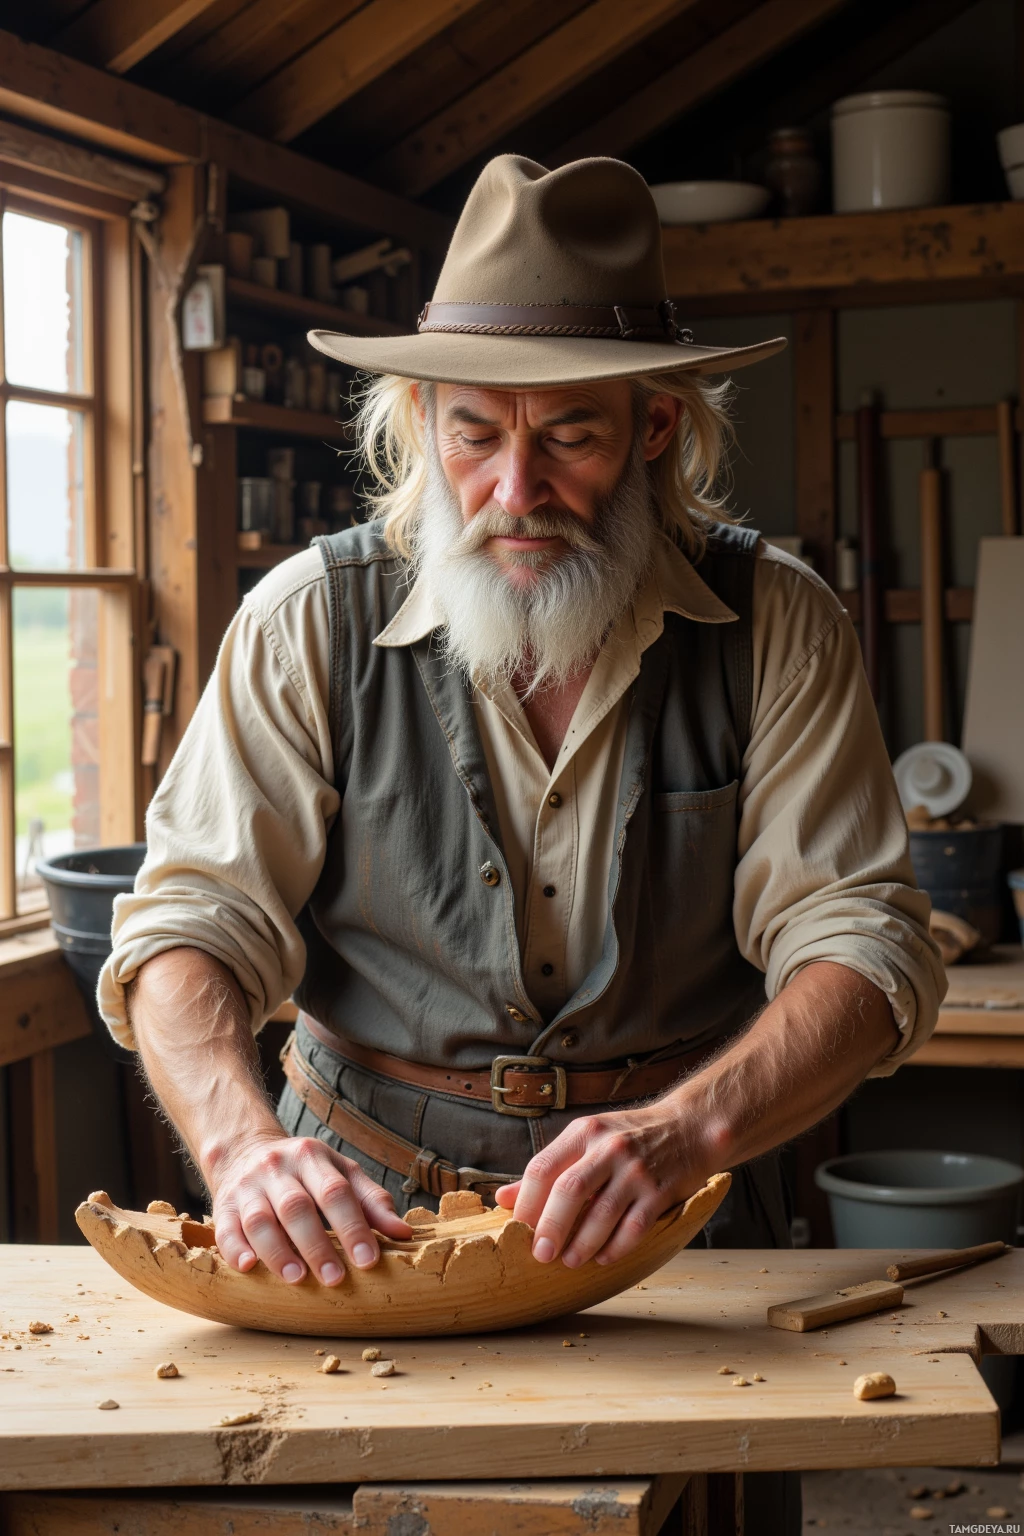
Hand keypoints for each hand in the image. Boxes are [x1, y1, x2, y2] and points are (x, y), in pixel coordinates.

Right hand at [207, 1132, 411, 1285]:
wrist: (245, 1149)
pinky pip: (225, 1229)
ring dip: (278, 1251)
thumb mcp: (340, 1173)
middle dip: (316, 1244)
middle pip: (297, 1206)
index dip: (353, 1226)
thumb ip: (371, 1202)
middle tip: (335, 1278)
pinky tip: (248, 1268)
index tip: (368, 1260)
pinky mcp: (222, 1207)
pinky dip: (235, 1249)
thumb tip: (404, 1234)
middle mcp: (277, 1168)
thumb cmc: (305, 1172)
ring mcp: (247, 1187)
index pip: (335, 1191)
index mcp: (312, 1157)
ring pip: (260, 1219)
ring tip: (296, 1279)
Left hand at [494, 1095, 706, 1267]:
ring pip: (602, 1213)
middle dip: (551, 1227)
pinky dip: (615, 1247)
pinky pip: (633, 1227)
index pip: (543, 1167)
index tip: (518, 1229)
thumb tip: (502, 1199)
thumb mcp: (587, 1140)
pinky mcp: (660, 1192)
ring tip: (569, 1260)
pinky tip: (603, 1257)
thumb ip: (549, 1168)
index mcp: (584, 1132)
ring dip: (582, 1244)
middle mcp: (609, 1148)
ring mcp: (636, 1170)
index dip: (526, 1203)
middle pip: (570, 1190)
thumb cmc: (628, 1138)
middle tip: (540, 1255)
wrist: (689, 1128)